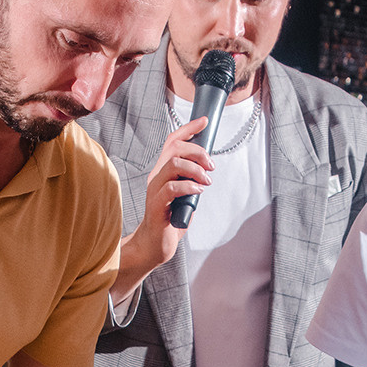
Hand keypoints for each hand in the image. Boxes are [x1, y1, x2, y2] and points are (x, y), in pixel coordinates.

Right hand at [114, 118, 210, 303]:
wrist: (155, 245)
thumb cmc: (169, 221)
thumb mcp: (185, 195)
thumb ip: (192, 181)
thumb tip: (206, 171)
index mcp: (162, 172)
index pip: (172, 142)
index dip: (188, 129)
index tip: (204, 122)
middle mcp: (156, 176)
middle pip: (175, 149)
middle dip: (198, 152)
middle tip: (211, 165)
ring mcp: (155, 190)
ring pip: (173, 164)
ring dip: (195, 169)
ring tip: (206, 181)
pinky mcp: (157, 205)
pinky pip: (172, 188)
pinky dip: (189, 186)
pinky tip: (198, 192)